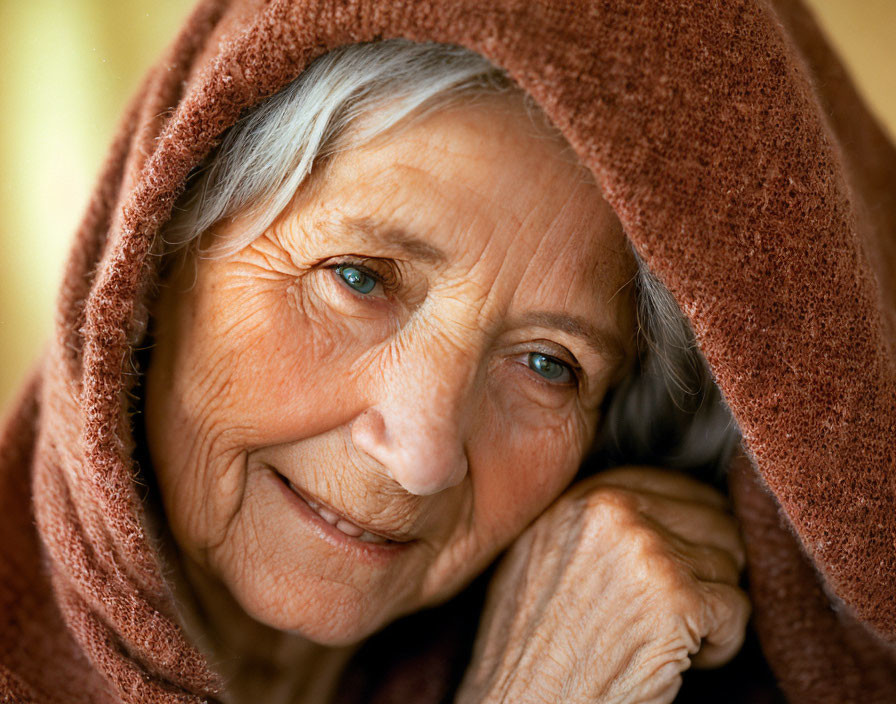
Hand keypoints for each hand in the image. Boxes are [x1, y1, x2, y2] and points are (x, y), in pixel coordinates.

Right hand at [454, 466, 750, 703]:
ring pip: (729, 562)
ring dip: (710, 608)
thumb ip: (588, 522)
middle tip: (669, 613)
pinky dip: (720, 645)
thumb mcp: (540, 560)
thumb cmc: (530, 650)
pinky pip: (737, 609)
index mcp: (578, 498)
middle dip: (703, 569)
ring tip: (665, 638)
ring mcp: (647, 550)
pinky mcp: (677, 598)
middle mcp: (612, 511)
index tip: (677, 568)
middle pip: (711, 519)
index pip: (667, 485)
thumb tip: (650, 509)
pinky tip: (678, 663)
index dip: (685, 530)